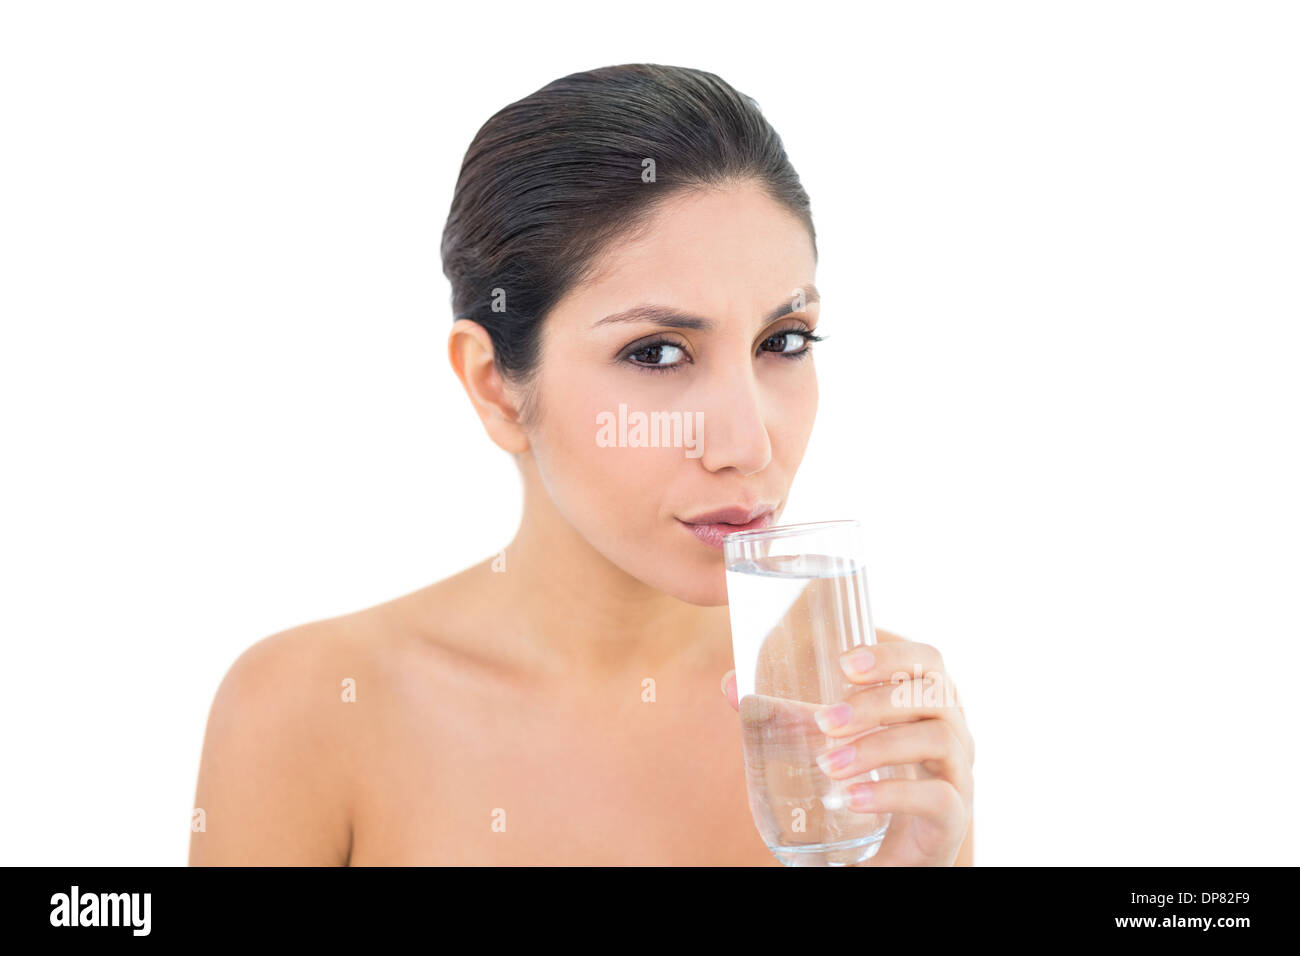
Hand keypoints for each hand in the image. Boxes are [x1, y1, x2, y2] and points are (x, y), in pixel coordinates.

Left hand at [721, 629, 973, 865]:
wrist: (899, 853)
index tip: (845, 664)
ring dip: (876, 747)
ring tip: (828, 765)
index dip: (891, 653)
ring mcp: (958, 773)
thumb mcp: (831, 743)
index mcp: (926, 701)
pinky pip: (936, 797)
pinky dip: (889, 793)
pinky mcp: (953, 817)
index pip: (926, 659)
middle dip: (875, 702)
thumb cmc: (870, 779)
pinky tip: (850, 798)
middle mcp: (952, 730)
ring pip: (935, 739)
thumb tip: (731, 686)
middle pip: (932, 693)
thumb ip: (787, 717)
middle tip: (824, 722)